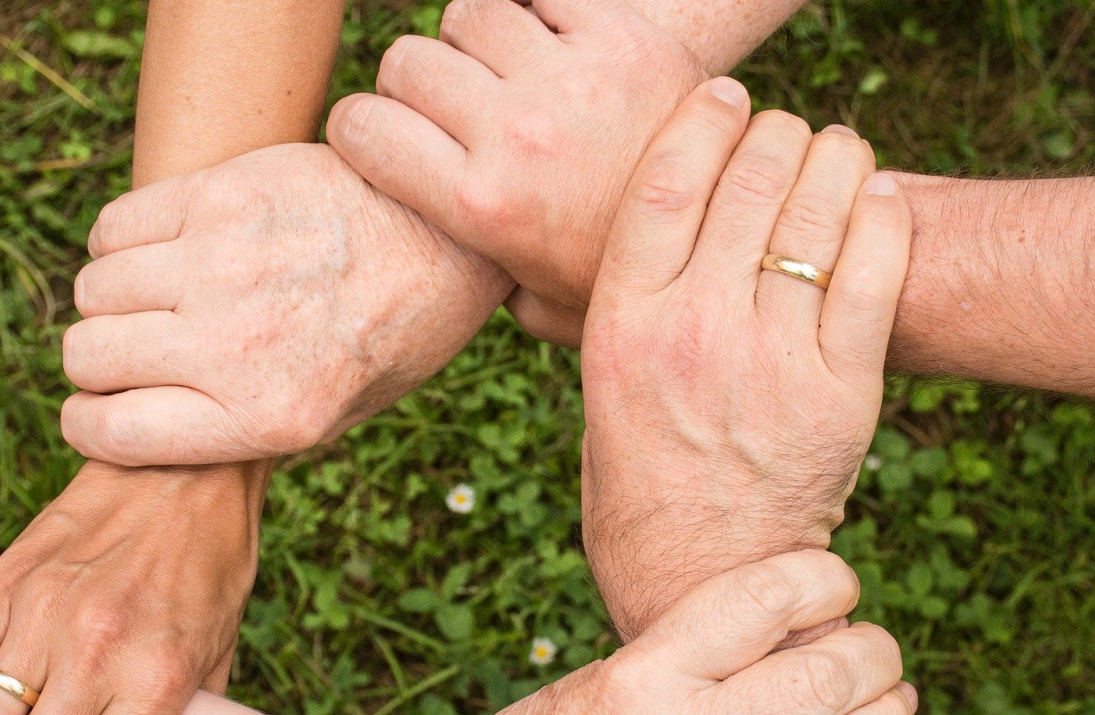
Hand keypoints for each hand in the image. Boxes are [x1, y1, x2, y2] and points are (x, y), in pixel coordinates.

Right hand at [59, 142, 511, 465]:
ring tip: (158, 297)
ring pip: (93, 289)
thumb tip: (141, 430)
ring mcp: (224, 264)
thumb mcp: (335, 417)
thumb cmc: (391, 335)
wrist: (448, 236)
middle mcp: (237, 346)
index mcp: (268, 417)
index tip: (99, 411)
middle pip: (87, 356)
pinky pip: (114, 227)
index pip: (111, 432)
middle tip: (137, 351)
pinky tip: (164, 250)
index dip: (90, 425)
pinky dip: (120, 243)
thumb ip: (240, 431)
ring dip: (112, 300)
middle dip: (98, 362)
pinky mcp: (221, 195)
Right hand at [156, 550, 912, 714]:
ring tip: (893, 699)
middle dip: (873, 652)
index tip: (836, 579)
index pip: (764, 601)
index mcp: (643, 676)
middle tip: (876, 645)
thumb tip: (768, 623)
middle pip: (822, 677)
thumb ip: (675, 656)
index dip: (823, 578)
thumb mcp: (590, 680)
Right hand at [327, 0, 703, 345]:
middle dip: (416, 84)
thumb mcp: (535, 304)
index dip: (360, 128)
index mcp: (481, 206)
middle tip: (452, 110)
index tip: (382, 138)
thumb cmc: (622, 277)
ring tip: (506, 74)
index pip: (361, 127)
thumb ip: (473, 278)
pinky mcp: (622, 36)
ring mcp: (570, 80)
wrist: (734, 236)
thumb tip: (427, 263)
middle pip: (408, 62)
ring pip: (469, 14)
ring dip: (477, 40)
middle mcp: (516, 135)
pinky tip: (552, 46)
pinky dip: (537, 10)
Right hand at [580, 80, 912, 638]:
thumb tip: (604, 241)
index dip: (702, 120)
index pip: (664, 182)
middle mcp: (693, 333)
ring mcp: (771, 362)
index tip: (725, 97)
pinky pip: (876, 271)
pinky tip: (877, 199)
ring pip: (816, 212)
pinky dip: (883, 217)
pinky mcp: (841, 393)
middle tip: (786, 133)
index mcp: (621, 327)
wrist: (702, 583)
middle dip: (775, 134)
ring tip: (836, 152)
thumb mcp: (596, 394)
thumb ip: (604, 315)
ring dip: (834, 159)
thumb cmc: (638, 487)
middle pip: (748, 180)